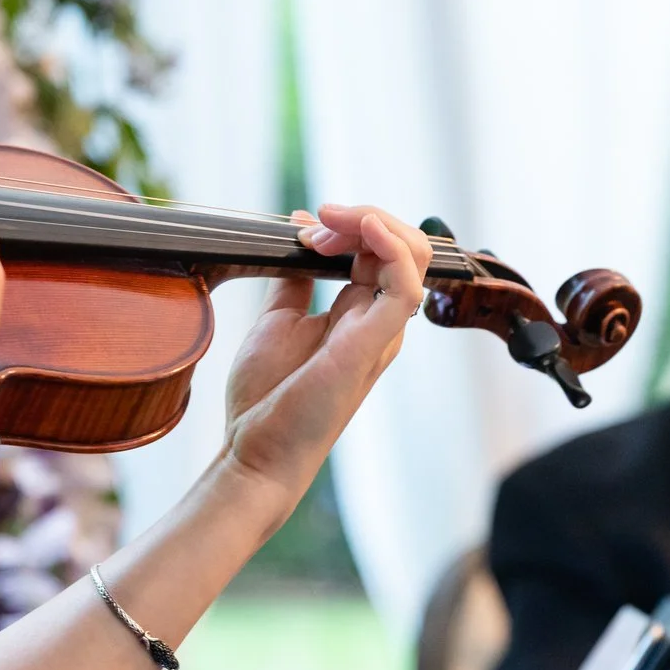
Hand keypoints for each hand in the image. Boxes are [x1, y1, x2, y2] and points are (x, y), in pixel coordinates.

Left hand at [215, 205, 428, 508]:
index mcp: (360, 315)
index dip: (348, 224)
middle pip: (402, 246)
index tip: (302, 223)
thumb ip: (296, 281)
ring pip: (413, 256)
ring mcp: (381, 333)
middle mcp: (379, 322)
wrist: (255, 451)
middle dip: (360, 218)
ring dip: (371, 223)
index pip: (379, 249)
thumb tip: (299, 239)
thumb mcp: (278, 320)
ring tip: (325, 225)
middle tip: (312, 224)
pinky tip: (364, 226)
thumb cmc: (268, 398)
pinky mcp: (373, 345)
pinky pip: (404, 286)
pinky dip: (390, 246)